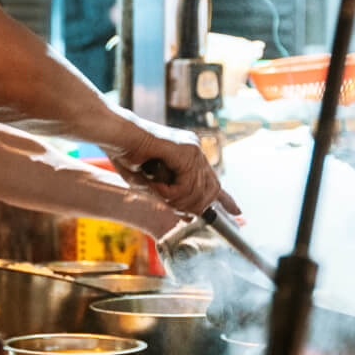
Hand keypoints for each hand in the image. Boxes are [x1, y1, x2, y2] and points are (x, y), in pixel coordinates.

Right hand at [107, 122, 239, 219]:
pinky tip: (156, 185)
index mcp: (189, 155)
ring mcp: (193, 149)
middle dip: (193, 207)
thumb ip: (171, 198)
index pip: (214, 181)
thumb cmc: (128, 157)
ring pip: (197, 192)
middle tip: (173, 208)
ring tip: (157, 191)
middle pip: (211, 191)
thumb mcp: (153, 185)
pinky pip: (187, 185)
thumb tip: (189, 217)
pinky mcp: (185, 151)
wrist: (117, 137)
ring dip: (175, 200)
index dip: (226, 199)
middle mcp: (195, 151)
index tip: (237, 213)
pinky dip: (170, 192)